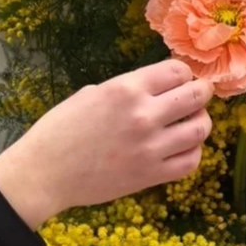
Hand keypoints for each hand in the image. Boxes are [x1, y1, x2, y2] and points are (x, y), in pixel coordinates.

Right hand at [0, 59, 213, 229]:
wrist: (44, 173)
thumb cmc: (58, 131)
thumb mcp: (89, 94)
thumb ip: (125, 90)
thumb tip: (151, 90)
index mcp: (126, 88)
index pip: (178, 70)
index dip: (183, 74)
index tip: (181, 79)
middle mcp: (144, 114)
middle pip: (196, 96)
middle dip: (201, 93)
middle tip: (197, 97)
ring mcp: (150, 147)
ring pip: (200, 129)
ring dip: (201, 123)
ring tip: (192, 124)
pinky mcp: (151, 175)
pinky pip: (190, 162)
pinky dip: (193, 153)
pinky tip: (182, 150)